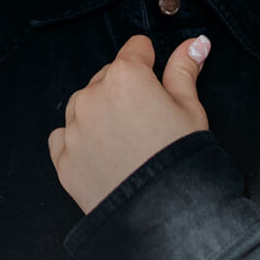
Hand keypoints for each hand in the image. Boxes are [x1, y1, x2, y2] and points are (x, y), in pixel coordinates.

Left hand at [47, 34, 210, 213]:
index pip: (136, 49)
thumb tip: (196, 43)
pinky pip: (64, 136)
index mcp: (126, 76)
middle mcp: (92, 95)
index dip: (150, 63)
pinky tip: (103, 155)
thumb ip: (184, 70)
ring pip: (84, 104)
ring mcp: (73, 128)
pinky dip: (78, 140)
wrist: (164, 216)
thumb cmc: (182, 158)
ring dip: (100, 112)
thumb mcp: (190, 109)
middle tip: (148, 119)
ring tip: (127, 140)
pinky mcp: (63, 159)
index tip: (157, 82)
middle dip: (125, 89)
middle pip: (108, 76)